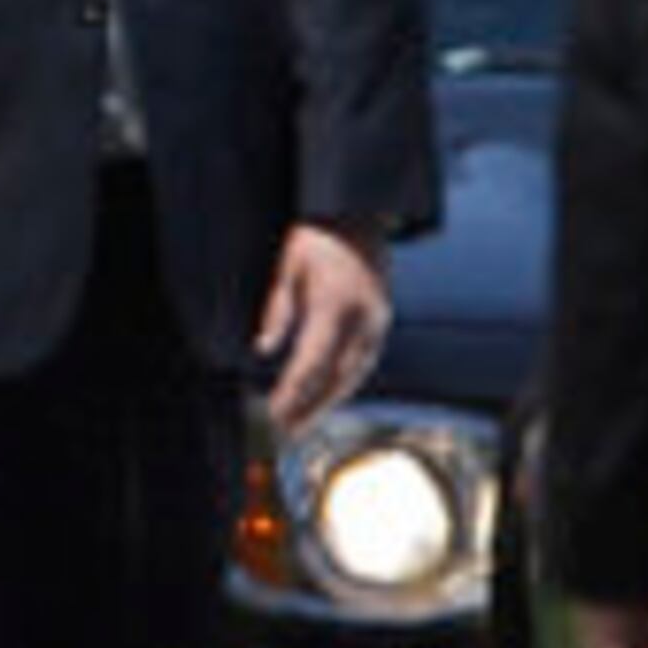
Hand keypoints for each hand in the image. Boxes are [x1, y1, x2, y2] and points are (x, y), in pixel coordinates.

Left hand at [251, 222, 392, 435]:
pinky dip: (344, 383)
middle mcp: (363, 318)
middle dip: (311, 409)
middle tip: (287, 433)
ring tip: (303, 424)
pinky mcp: (383, 320)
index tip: (274, 414)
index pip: (311, 363)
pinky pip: (364, 361)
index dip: (292, 394)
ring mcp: (378, 321)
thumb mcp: (287, 264)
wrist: (360, 213)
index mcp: (336, 304)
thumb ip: (277, 309)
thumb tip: (264, 349)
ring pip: (355, 374)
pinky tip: (327, 396)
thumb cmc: (317, 237)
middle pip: (337, 378)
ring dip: (329, 402)